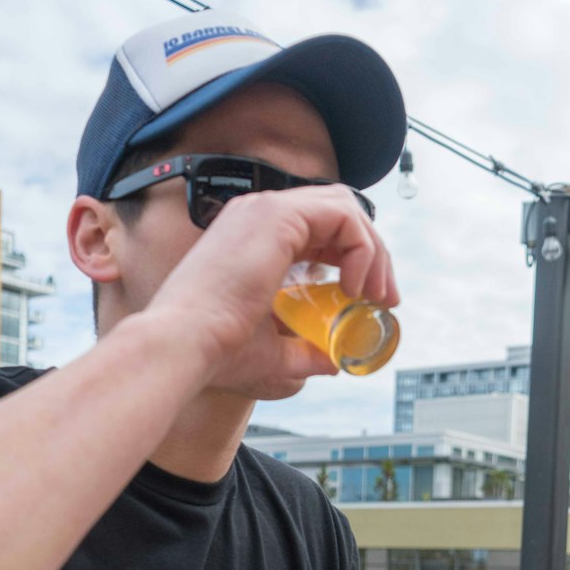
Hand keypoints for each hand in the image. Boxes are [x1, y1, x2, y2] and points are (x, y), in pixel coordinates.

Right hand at [149, 185, 397, 396]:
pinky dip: (362, 250)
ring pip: (346, 208)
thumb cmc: (218, 356)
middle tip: (385, 298)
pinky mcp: (277, 215)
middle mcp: (259, 217)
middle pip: (338, 212)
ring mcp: (266, 211)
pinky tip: (354, 288)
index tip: (370, 300)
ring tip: (376, 295)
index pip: (319, 229)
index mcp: (254, 240)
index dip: (354, 259)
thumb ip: (306, 354)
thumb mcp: (275, 358)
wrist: (184, 348)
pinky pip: (344, 216)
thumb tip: (335, 361)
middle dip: (372, 253)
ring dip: (372, 251)